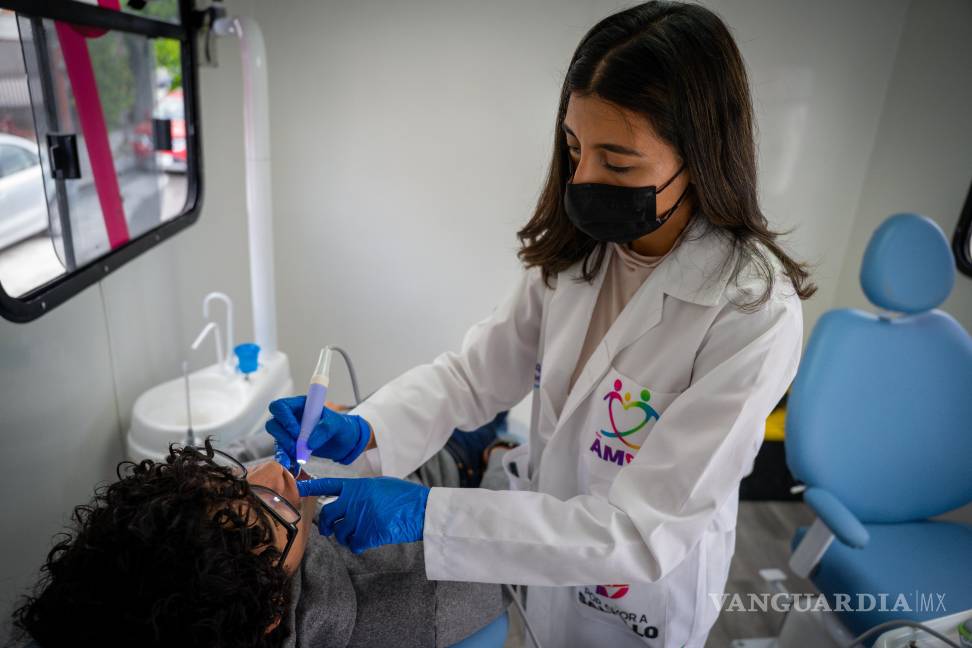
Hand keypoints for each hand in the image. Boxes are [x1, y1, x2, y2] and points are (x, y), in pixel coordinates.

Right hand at [265, 395, 370, 465]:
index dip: (284, 418)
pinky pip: (282, 451)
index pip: (281, 406)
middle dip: (282, 435)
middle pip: (273, 422)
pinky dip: (285, 457)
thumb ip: (324, 430)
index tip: (297, 431)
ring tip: (299, 454)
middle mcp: (292, 416)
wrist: (344, 441)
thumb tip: (309, 443)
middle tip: (297, 444)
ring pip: (276, 437)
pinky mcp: (291, 445)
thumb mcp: (336, 424)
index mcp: (300, 405)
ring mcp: (290, 431)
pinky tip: (291, 463)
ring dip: (285, 447)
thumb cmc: (340, 427)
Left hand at [297, 477, 429, 553]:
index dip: (312, 487)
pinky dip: (356, 547)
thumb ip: (363, 490)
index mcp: (357, 486)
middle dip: (326, 525)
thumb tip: (351, 499)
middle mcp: (355, 500)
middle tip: (328, 530)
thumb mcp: (381, 485)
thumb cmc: (405, 496)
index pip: (328, 485)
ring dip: (344, 538)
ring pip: (340, 533)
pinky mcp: (368, 533)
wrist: (422, 509)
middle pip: (328, 515)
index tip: (298, 489)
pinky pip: (354, 544)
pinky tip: (363, 544)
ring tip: (354, 537)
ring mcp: (360, 517)